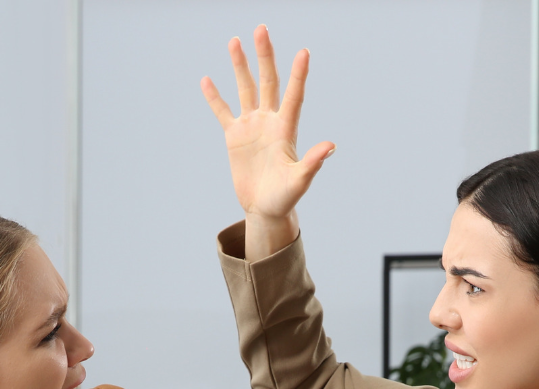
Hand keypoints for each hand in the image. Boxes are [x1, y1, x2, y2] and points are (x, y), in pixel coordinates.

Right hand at [202, 26, 334, 260]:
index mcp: (286, 129)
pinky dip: (214, 98)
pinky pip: (222, 112)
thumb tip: (331, 146)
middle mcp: (269, 121)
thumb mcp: (300, 181)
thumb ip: (313, 163)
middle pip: (267, 82)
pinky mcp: (234, 137)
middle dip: (265, 56)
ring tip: (235, 41)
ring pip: (245, 89)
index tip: (304, 52)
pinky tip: (207, 80)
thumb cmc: (285, 197)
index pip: (294, 96)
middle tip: (261, 29)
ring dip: (240, 66)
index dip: (298, 75)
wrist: (265, 209)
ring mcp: (251, 127)